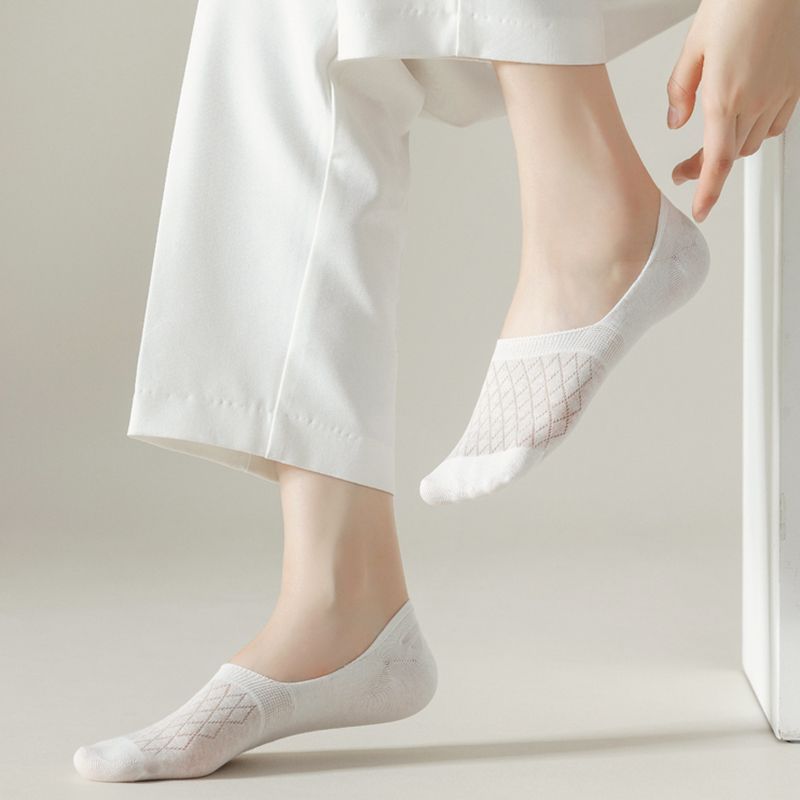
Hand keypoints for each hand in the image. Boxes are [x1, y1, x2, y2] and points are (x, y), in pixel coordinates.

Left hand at [666, 0, 799, 221]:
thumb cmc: (738, 2)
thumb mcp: (693, 47)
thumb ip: (680, 90)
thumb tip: (675, 121)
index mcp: (724, 95)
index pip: (717, 160)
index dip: (708, 191)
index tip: (701, 210)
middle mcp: (756, 99)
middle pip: (732, 154)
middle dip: (708, 167)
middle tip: (686, 167)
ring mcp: (781, 92)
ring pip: (754, 141)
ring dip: (732, 149)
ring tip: (712, 143)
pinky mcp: (797, 84)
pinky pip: (777, 123)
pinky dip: (758, 131)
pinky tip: (745, 121)